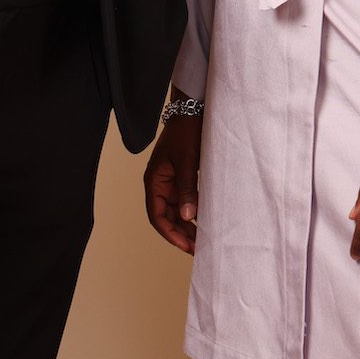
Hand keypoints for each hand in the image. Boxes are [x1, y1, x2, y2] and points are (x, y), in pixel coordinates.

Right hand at [143, 113, 202, 254]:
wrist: (193, 110)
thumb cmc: (186, 132)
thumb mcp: (187, 161)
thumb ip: (187, 189)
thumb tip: (188, 217)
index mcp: (154, 181)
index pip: (157, 215)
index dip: (170, 233)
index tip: (186, 245)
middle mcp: (160, 184)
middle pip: (166, 217)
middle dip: (180, 233)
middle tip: (198, 248)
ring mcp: (171, 182)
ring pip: (176, 211)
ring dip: (187, 226)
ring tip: (203, 240)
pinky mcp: (183, 178)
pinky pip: (185, 201)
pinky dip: (193, 213)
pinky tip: (205, 221)